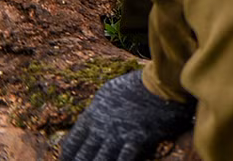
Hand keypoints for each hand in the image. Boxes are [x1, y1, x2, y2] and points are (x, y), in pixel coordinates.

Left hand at [60, 71, 194, 160]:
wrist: (164, 80)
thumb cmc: (140, 83)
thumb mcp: (110, 91)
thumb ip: (98, 108)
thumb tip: (90, 117)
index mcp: (93, 113)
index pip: (72, 143)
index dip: (68, 156)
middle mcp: (102, 126)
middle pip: (83, 156)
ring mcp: (119, 133)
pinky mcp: (138, 138)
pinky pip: (123, 160)